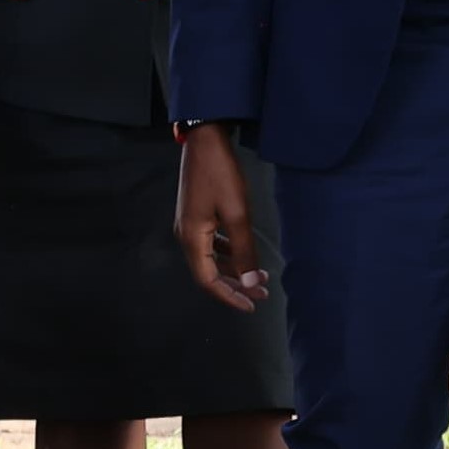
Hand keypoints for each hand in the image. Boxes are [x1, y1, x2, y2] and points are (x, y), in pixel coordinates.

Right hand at [174, 124, 266, 313]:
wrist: (205, 142)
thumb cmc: (220, 175)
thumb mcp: (237, 214)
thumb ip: (245, 250)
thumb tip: (251, 283)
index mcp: (191, 238)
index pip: (207, 280)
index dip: (229, 296)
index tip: (252, 305)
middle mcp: (185, 236)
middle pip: (208, 273)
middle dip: (236, 285)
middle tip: (263, 293)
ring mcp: (189, 226)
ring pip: (210, 260)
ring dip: (234, 270)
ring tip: (260, 275)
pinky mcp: (196, 217)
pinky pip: (210, 245)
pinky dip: (228, 254)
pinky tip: (244, 253)